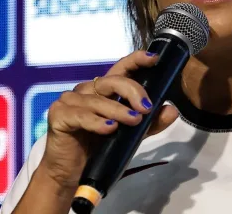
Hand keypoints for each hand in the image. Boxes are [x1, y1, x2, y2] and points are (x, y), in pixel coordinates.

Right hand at [38, 50, 179, 189]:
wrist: (71, 173)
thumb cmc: (99, 150)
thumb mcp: (131, 136)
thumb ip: (150, 123)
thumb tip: (172, 110)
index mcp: (104, 90)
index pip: (121, 69)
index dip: (136, 60)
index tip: (154, 59)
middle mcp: (87, 90)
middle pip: (111, 81)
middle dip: (132, 91)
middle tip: (145, 108)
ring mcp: (70, 101)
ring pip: (97, 100)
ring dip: (118, 110)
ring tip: (133, 121)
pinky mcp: (58, 115)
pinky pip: (80, 115)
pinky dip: (96, 122)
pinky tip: (109, 128)